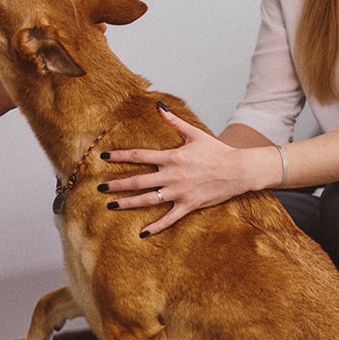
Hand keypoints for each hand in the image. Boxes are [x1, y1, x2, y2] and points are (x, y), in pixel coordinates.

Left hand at [99, 104, 255, 237]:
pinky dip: (156, 226)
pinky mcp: (189, 205)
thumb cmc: (217, 151)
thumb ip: (175, 122)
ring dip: (129, 203)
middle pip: (138, 180)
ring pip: (149, 199)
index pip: (139, 155)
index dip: (120, 156)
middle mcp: (172, 175)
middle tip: (100, 187)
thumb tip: (159, 107)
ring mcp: (180, 192)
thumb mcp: (195, 134)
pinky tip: (142, 232)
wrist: (238, 169)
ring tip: (112, 205)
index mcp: (172, 157)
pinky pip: (169, 218)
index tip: (104, 157)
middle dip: (118, 184)